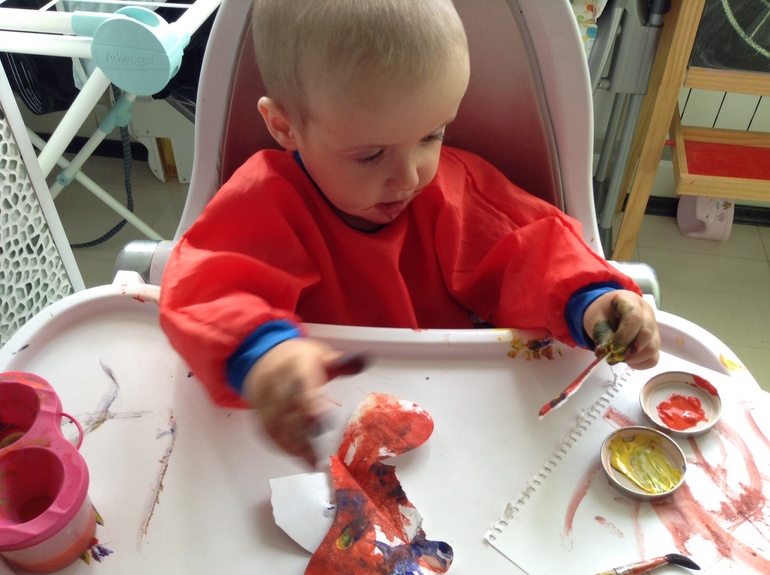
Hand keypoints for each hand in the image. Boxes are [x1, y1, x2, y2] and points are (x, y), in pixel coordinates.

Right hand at [241, 338, 340, 465]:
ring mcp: (265, 396)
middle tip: (319, 453)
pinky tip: (298, 457)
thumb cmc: (298, 358)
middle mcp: (277, 381)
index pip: (301, 382)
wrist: (263, 357)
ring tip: (312, 462)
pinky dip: (282, 446)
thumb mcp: (321, 354)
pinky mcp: (260, 410)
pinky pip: (267, 430)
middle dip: (302, 430)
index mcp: (296, 363)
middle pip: (287, 407)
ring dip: (293, 445)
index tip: (319, 418)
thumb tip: (365, 360)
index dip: (308, 400)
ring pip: (275, 423)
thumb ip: (342, 363)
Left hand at [583, 290, 659, 369]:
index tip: (612, 348)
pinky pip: (653, 358)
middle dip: (629, 350)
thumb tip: (604, 353)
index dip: (624, 335)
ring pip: (653, 348)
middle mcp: (648, 313)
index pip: (634, 317)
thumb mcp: (596, 319)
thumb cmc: (602, 313)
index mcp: (631, 301)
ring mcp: (654, 328)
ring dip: (634, 358)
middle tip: (613, 357)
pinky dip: (640, 363)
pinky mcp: (654, 342)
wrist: (607, 312)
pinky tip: (627, 361)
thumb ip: (601, 335)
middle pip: (647, 334)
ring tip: (618, 358)